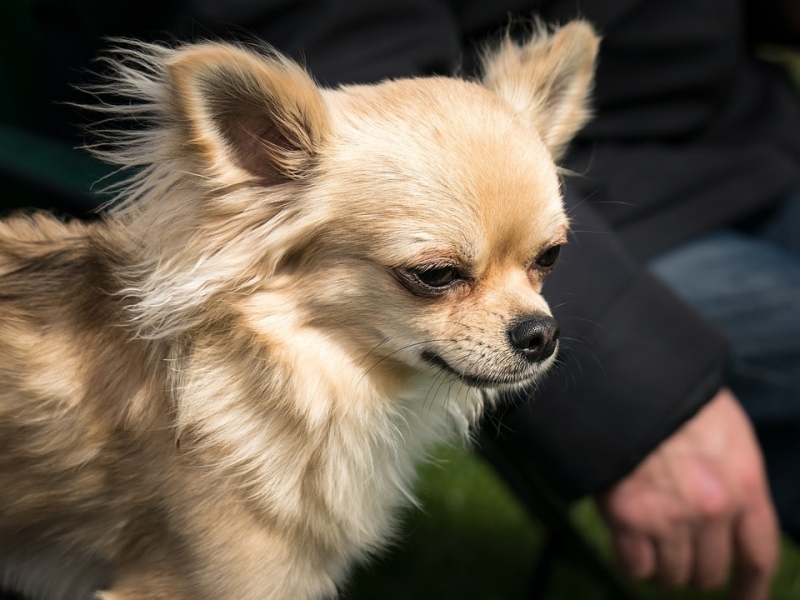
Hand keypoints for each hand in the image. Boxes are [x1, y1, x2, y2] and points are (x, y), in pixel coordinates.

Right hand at [595, 389, 778, 598]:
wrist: (623, 381)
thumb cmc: (673, 398)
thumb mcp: (725, 431)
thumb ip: (734, 476)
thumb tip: (732, 512)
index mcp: (744, 484)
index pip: (758, 555)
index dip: (750, 587)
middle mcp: (713, 510)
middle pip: (710, 572)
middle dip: (696, 567)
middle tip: (678, 549)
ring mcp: (669, 517)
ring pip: (672, 576)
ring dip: (663, 567)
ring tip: (650, 542)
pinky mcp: (627, 519)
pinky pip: (635, 567)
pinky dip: (633, 560)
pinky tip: (628, 539)